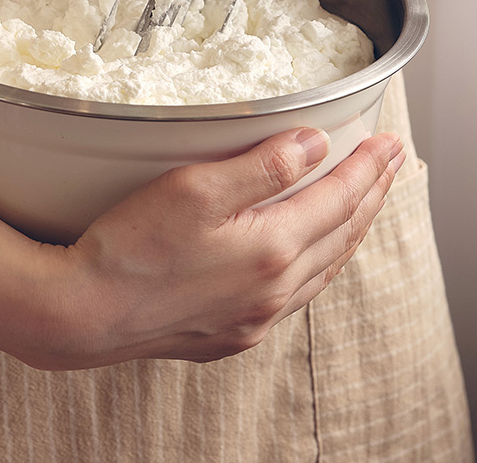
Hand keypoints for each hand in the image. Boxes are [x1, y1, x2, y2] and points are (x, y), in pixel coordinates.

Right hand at [34, 128, 404, 369]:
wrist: (84, 312)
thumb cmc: (131, 246)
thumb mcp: (196, 188)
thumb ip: (264, 166)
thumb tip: (317, 145)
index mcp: (272, 250)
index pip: (340, 199)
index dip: (369, 168)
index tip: (390, 143)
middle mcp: (273, 291)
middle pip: (342, 235)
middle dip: (372, 194)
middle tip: (392, 163)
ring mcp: (254, 318)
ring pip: (324, 269)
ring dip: (350, 231)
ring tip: (365, 202)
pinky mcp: (232, 334)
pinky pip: (297, 295)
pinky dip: (319, 264)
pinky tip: (310, 255)